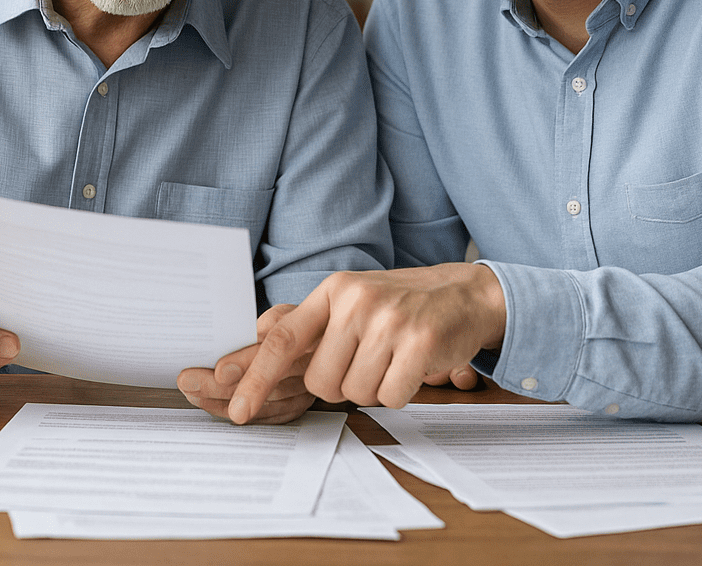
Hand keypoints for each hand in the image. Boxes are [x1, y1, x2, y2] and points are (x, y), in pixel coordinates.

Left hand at [177, 304, 315, 423]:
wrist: (332, 339)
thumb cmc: (298, 322)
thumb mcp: (283, 315)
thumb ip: (261, 330)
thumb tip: (228, 349)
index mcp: (308, 329)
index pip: (277, 347)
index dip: (247, 362)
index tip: (218, 372)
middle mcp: (313, 361)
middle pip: (267, 381)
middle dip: (224, 387)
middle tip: (190, 384)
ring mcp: (312, 387)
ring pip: (269, 403)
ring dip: (228, 403)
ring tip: (195, 395)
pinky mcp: (305, 405)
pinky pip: (275, 417)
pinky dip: (245, 415)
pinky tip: (218, 408)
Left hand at [226, 263, 505, 424]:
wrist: (463, 294)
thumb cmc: (399, 304)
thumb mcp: (351, 300)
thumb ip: (309, 323)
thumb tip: (255, 340)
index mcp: (334, 290)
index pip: (285, 338)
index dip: (258, 376)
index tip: (238, 409)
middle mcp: (357, 301)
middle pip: (322, 381)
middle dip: (340, 386)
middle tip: (365, 363)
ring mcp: (389, 321)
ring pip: (357, 393)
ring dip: (373, 389)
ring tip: (391, 360)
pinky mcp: (420, 342)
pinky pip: (390, 397)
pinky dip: (399, 393)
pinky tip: (411, 367)